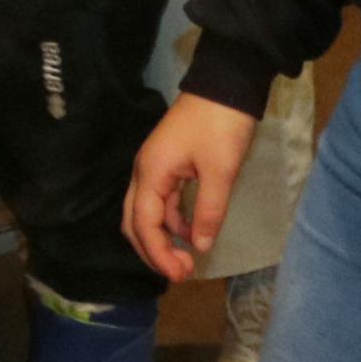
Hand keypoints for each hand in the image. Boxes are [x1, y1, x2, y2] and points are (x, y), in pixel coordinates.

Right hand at [126, 92, 260, 283]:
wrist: (225, 85)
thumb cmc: (220, 126)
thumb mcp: (220, 171)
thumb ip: (209, 211)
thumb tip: (201, 247)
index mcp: (151, 173)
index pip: (144, 225)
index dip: (159, 254)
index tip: (182, 276)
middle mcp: (145, 172)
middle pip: (135, 221)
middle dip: (153, 251)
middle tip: (181, 273)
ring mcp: (155, 167)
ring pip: (148, 213)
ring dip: (163, 238)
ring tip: (189, 259)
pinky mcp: (169, 164)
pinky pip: (163, 202)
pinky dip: (174, 222)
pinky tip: (194, 233)